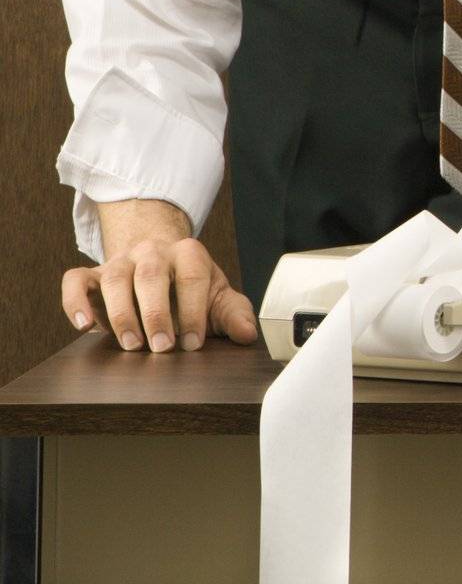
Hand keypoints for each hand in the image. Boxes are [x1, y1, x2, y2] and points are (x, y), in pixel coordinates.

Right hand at [62, 237, 258, 352]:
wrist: (159, 263)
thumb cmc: (189, 287)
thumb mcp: (215, 298)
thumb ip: (233, 314)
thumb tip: (248, 334)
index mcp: (188, 253)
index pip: (193, 276)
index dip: (194, 310)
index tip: (193, 344)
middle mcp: (153, 251)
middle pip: (151, 275)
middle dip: (157, 313)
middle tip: (162, 348)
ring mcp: (120, 261)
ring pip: (114, 278)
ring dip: (121, 313)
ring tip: (131, 344)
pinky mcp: (92, 274)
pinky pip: (75, 280)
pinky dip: (75, 302)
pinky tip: (84, 325)